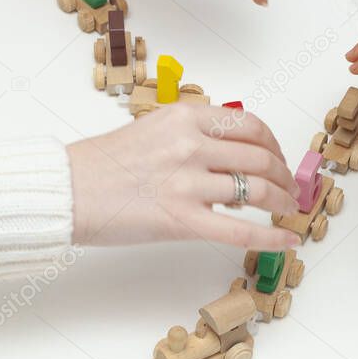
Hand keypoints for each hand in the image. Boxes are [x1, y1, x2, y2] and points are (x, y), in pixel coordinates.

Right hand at [66, 104, 300, 248]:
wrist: (68, 190)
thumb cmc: (104, 163)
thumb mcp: (153, 128)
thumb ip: (193, 133)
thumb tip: (233, 152)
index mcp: (186, 118)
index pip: (250, 126)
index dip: (274, 145)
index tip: (278, 158)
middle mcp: (190, 146)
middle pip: (260, 158)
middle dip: (284, 176)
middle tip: (289, 189)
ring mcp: (187, 183)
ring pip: (256, 192)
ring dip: (281, 203)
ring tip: (288, 211)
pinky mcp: (181, 221)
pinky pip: (239, 232)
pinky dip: (271, 236)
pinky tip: (287, 240)